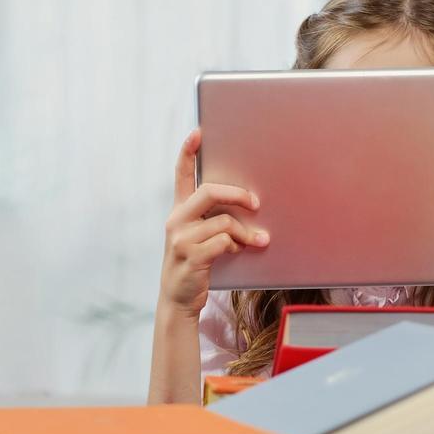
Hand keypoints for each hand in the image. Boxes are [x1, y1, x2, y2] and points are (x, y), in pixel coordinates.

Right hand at [159, 128, 268, 315]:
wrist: (179, 300)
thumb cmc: (195, 264)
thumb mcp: (197, 237)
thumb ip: (212, 220)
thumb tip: (247, 205)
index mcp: (179, 211)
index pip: (181, 175)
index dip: (187, 152)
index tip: (198, 133)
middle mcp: (176, 220)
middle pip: (209, 192)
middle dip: (237, 194)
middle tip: (256, 204)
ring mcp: (181, 239)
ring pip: (223, 221)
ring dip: (245, 232)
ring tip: (256, 241)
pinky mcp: (191, 256)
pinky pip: (223, 242)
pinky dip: (236, 246)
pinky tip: (236, 252)